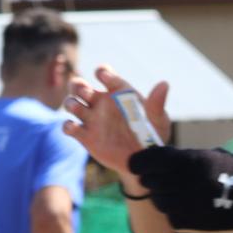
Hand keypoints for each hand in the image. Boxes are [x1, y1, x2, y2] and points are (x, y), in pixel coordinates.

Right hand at [64, 65, 173, 180]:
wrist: (143, 161)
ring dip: (71, 103)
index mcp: (118, 94)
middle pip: (80, 86)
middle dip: (78, 85)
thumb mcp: (157, 119)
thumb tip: (164, 84)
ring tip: (79, 109)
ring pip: (71, 103)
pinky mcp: (85, 137)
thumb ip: (156, 102)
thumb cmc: (152, 135)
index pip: (105, 74)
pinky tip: (75, 129)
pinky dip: (68, 126)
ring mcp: (92, 120)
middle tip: (87, 92)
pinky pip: (69, 127)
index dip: (102, 72)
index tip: (104, 77)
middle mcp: (101, 104)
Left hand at [127, 147, 232, 232]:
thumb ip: (183, 158)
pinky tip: (188, 208)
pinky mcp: (188, 223)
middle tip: (156, 180)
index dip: (139, 162)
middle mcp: (184, 181)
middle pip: (150, 181)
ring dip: (162, 198)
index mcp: (189, 161)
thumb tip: (158, 157)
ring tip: (176, 195)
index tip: (135, 164)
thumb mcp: (211, 156)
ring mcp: (185, 204)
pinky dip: (175, 214)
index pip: (150, 159)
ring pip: (158, 201)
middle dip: (151, 180)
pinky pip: (170, 217)